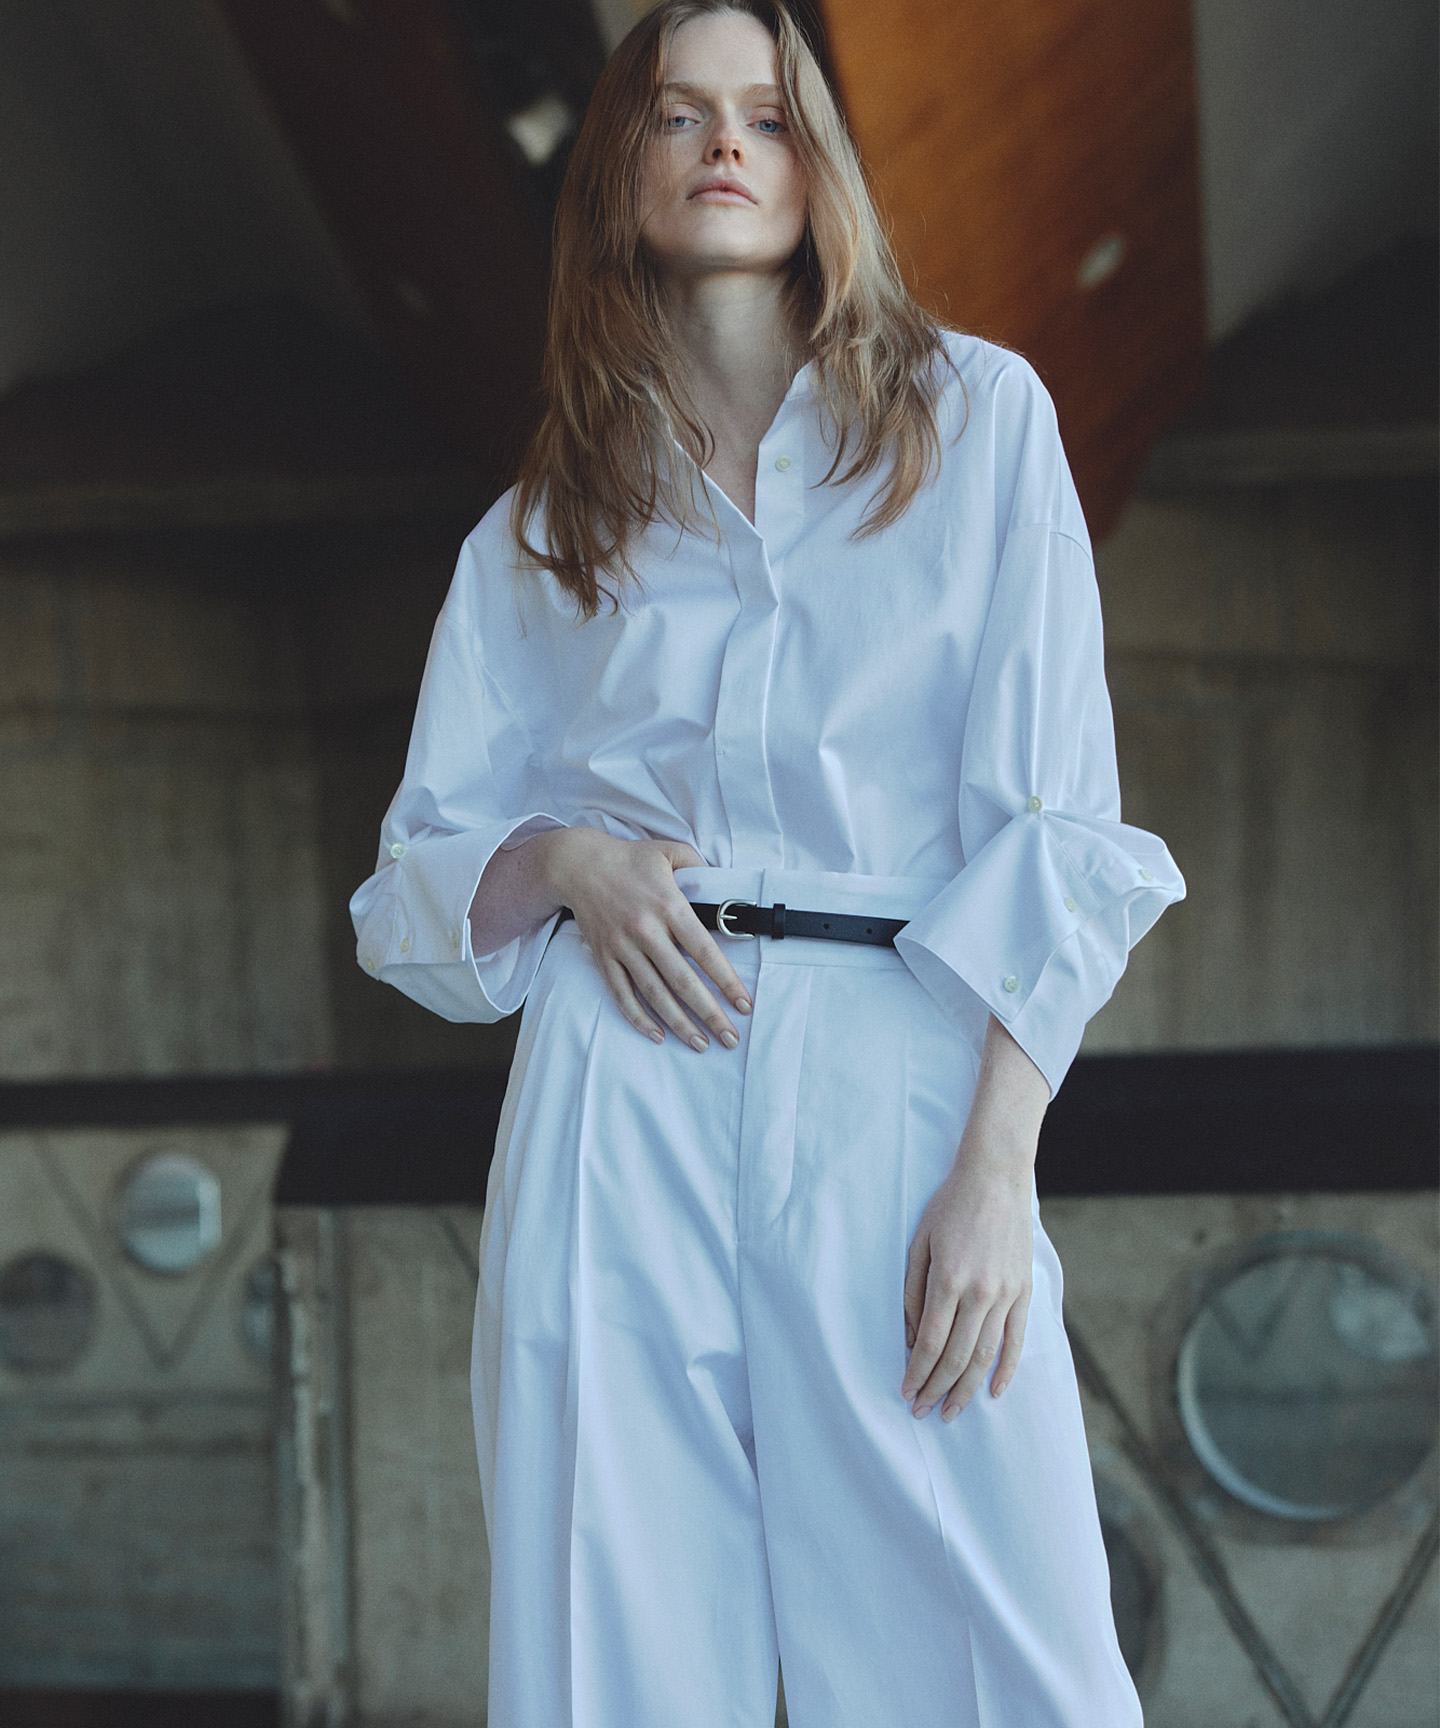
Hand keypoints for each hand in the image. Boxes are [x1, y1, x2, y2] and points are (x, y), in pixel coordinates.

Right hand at [542, 828, 752, 1049]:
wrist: (576, 864)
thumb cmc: (628, 859)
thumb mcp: (669, 851)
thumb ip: (700, 866)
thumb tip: (723, 887)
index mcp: (669, 905)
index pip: (705, 951)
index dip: (727, 981)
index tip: (744, 1004)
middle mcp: (646, 930)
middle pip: (683, 981)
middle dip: (709, 1013)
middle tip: (730, 1038)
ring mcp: (623, 946)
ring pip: (655, 994)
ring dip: (680, 1023)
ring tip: (701, 1044)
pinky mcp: (604, 956)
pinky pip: (622, 993)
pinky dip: (638, 1017)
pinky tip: (657, 1035)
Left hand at [900, 1018, 1046, 1418]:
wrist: (995, 1176)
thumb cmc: (950, 1206)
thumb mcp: (919, 1243)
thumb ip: (912, 1291)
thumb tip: (909, 1337)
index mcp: (948, 1279)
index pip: (929, 1342)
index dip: (917, 1373)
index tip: (906, 1392)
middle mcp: (979, 1292)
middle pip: (956, 1356)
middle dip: (937, 1389)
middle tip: (923, 1412)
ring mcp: (1006, 1293)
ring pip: (986, 1355)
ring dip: (968, 1388)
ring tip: (952, 1411)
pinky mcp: (1024, 1290)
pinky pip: (1016, 1339)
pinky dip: (1005, 1368)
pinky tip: (994, 1390)